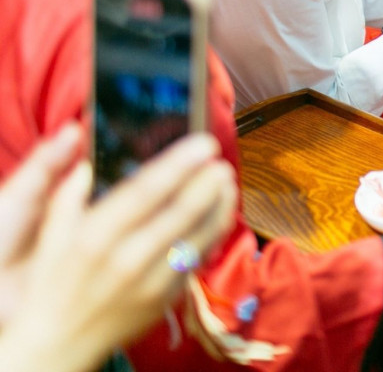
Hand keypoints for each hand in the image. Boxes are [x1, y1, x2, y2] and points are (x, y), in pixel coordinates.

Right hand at [0, 129, 236, 371]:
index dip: (181, 163)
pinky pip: (199, 259)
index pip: (148, 190)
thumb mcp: (51, 234)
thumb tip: (89, 161)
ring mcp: (152, 280)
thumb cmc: (53, 282)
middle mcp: (128, 258)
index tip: (205, 143)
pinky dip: (214, 233)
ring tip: (227, 182)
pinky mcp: (167, 298)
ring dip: (220, 205)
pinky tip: (219, 214)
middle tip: (222, 159)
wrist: (58, 343)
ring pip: (201, 235)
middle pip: (184, 211)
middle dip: (210, 181)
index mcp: (97, 235)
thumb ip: (70, 193)